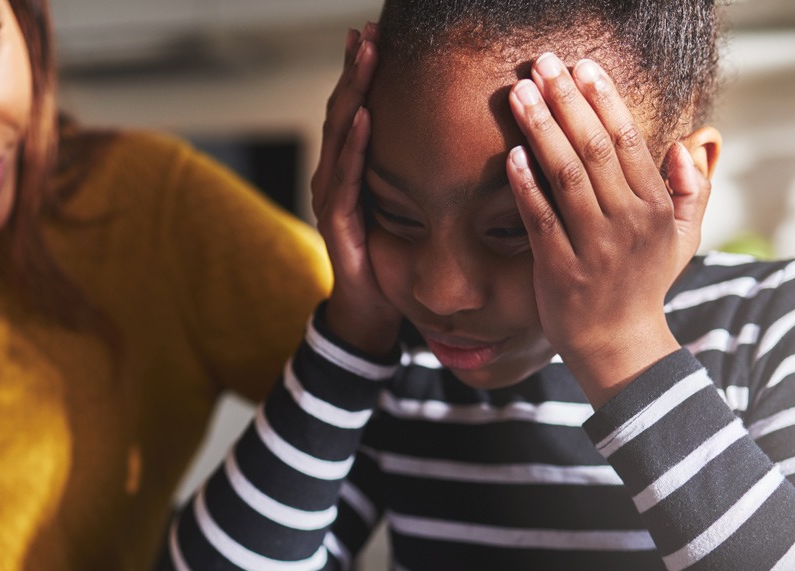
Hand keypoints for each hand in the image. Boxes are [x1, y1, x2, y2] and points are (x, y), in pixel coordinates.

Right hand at [312, 22, 400, 355]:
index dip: (363, 74)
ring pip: (339, 136)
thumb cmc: (393, 263)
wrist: (370, 314)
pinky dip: (352, 146)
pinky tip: (364, 118)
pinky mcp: (336, 224)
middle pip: (343, 112)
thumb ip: (420, 177)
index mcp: (353, 172)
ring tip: (363, 59)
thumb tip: (462, 142)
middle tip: (365, 32)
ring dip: (351, 95)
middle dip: (354, 71)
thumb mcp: (410, 209)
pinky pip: (344, 179)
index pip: (357, 111)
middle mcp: (335, 179)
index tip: (374, 36)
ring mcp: (332, 200)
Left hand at [506, 54, 710, 403]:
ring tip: (519, 93)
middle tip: (542, 63)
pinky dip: (526, 186)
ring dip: (540, 130)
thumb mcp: (683, 238)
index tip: (581, 66)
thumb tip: (686, 144)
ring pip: (565, 176)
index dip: (603, 99)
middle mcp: (627, 222)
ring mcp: (593, 246)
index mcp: (655, 207)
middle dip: (565, 101)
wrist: (618, 343)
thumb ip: (691, 190)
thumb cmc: (644, 283)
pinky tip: (511, 155)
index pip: (627, 141)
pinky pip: (541, 220)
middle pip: (593, 149)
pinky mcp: (559, 269)